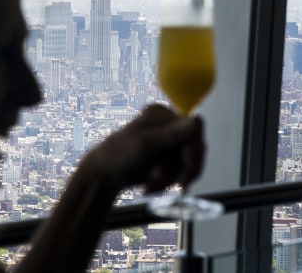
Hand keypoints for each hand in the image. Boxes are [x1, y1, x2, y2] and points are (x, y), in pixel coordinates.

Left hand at [82, 103, 204, 193]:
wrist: (105, 174)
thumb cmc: (117, 153)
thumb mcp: (143, 143)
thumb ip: (169, 134)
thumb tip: (195, 122)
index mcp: (162, 115)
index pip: (194, 126)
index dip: (195, 145)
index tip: (187, 161)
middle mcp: (170, 128)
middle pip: (196, 148)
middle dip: (185, 169)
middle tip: (179, 185)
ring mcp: (171, 145)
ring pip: (191, 165)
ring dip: (173, 178)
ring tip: (152, 182)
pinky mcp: (170, 160)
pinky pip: (182, 174)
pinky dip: (168, 183)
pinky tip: (151, 185)